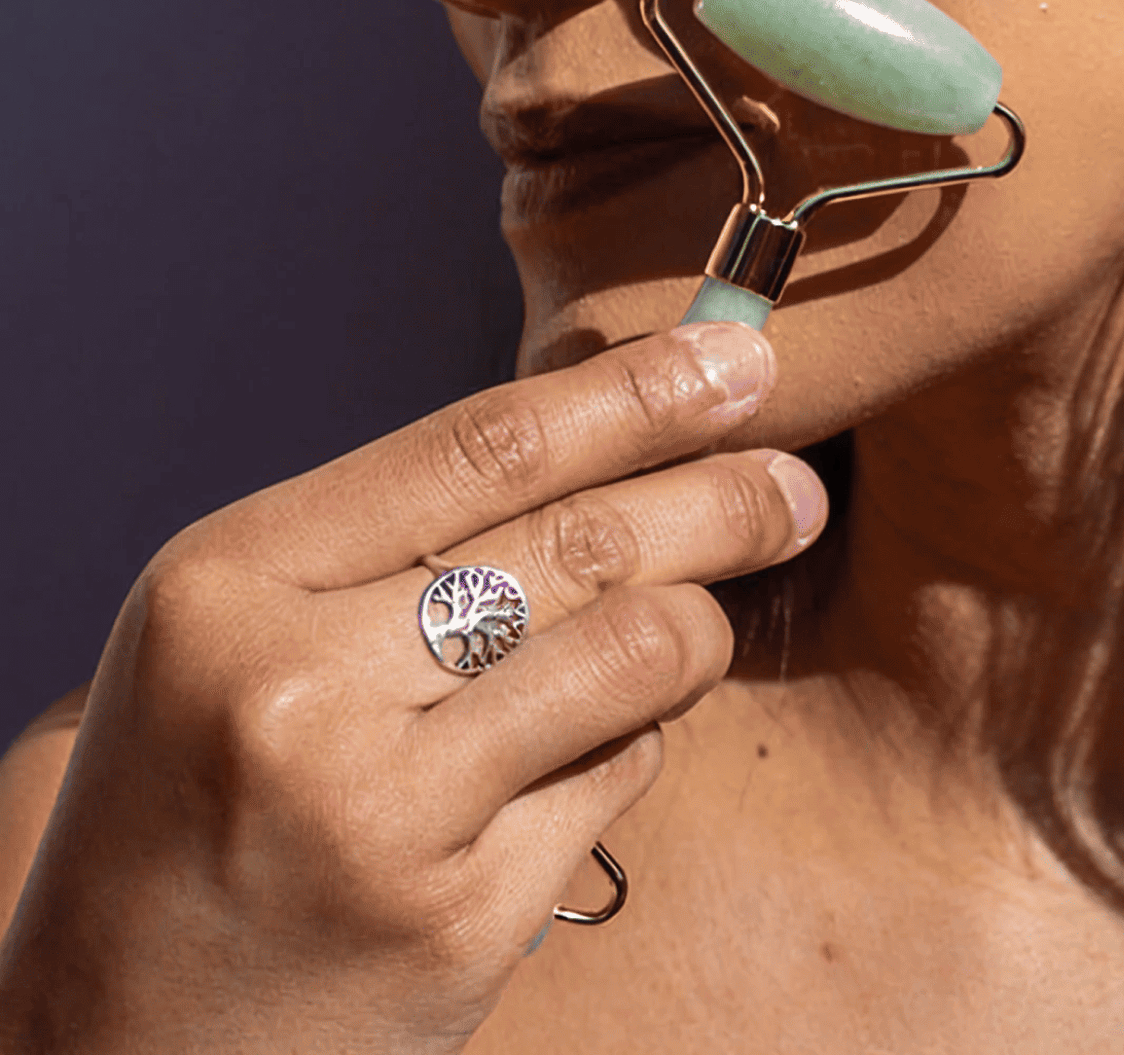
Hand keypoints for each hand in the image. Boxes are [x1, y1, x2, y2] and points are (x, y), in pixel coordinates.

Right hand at [0, 321, 821, 1053]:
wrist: (110, 1046)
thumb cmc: (201, 804)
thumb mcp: (250, 634)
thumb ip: (411, 537)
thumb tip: (634, 428)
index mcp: (228, 581)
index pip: (485, 445)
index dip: (639, 391)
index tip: (739, 357)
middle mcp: (293, 687)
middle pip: (582, 540)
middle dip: (724, 496)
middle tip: (794, 485)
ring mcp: (378, 813)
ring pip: (634, 650)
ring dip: (699, 626)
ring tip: (699, 623)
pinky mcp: (453, 920)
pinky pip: (619, 774)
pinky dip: (636, 743)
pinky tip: (598, 747)